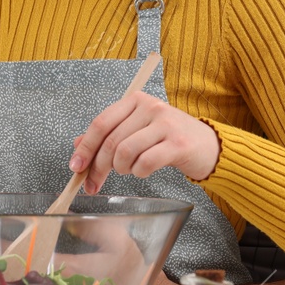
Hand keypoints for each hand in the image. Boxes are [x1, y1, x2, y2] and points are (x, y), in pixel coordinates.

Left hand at [69, 92, 219, 191]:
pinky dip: (139, 172)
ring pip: (125, 152)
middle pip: (111, 141)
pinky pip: (145, 162)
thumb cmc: (169, 138)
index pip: (101, 123)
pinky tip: (143, 171)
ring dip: (121, 169)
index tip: (76, 166)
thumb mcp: (138, 130)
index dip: (85, 147)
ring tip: (128, 170)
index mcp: (136, 100)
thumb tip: (77, 146)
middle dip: (98, 167)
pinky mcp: (178, 143)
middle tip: (93, 184)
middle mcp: (150, 107)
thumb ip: (109, 135)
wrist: (208, 145)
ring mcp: (165, 124)